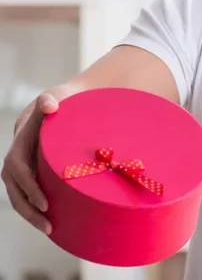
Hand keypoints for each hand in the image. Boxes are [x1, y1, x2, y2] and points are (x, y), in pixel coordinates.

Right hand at [1, 91, 60, 234]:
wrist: (58, 103)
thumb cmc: (59, 101)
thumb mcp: (56, 96)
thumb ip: (50, 99)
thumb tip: (50, 105)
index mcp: (20, 142)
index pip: (18, 169)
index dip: (29, 187)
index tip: (44, 203)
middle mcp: (17, 156)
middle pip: (16, 188)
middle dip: (29, 209)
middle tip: (48, 225)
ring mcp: (23, 166)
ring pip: (19, 195)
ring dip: (31, 214)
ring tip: (50, 230)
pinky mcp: (33, 172)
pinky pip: (29, 194)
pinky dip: (36, 208)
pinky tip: (53, 223)